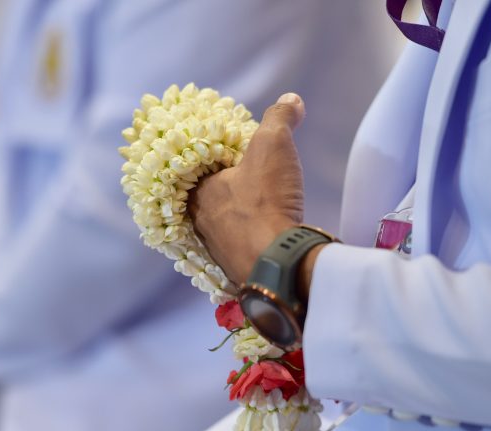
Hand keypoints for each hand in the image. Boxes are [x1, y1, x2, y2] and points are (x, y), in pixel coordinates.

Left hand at [189, 93, 306, 284]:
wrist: (277, 262)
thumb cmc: (265, 201)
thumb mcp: (273, 146)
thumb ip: (279, 118)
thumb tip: (291, 100)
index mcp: (199, 192)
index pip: (200, 171)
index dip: (219, 160)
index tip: (238, 154)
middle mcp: (201, 223)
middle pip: (212, 200)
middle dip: (229, 190)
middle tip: (250, 180)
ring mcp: (217, 251)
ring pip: (224, 227)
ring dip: (240, 217)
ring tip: (260, 207)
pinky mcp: (238, 270)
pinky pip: (240, 249)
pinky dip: (251, 239)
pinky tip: (267, 235)